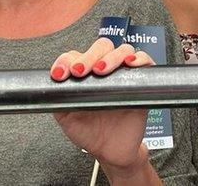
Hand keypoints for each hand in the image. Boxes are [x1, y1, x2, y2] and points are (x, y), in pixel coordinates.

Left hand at [50, 37, 153, 174]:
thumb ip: (58, 99)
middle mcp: (104, 70)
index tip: (61, 74)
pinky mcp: (141, 82)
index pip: (77, 55)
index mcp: (84, 74)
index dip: (67, 60)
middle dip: (89, 55)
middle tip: (80, 71)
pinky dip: (139, 58)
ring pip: (122, 50)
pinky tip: (130, 64)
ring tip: (101, 70)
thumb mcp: (66, 118)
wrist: (111, 151)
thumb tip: (51, 85)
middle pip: (101, 47)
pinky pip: (145, 62)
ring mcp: (123, 75)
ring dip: (111, 57)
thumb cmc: (89, 133)